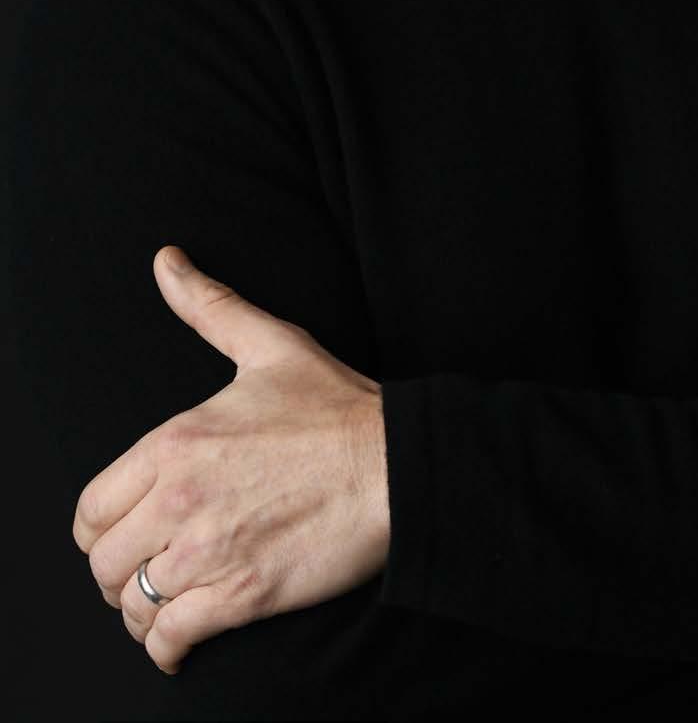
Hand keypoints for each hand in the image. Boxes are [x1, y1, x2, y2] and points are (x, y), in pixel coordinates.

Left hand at [73, 247, 388, 676]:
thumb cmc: (338, 406)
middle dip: (121, 574)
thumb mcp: (270, 345)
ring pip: (133, 606)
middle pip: (104, 564)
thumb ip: (210, 306)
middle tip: (150, 571)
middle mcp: (179, 499)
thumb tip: (166, 260)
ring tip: (167, 606)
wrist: (396, 464)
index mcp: (175, 442)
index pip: (92, 510)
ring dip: (144, 613)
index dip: (102, 528)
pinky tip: (185, 638)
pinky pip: (171, 638)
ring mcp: (208, 550)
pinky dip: (169, 647)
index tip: (126, 533)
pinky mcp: (240, 594)